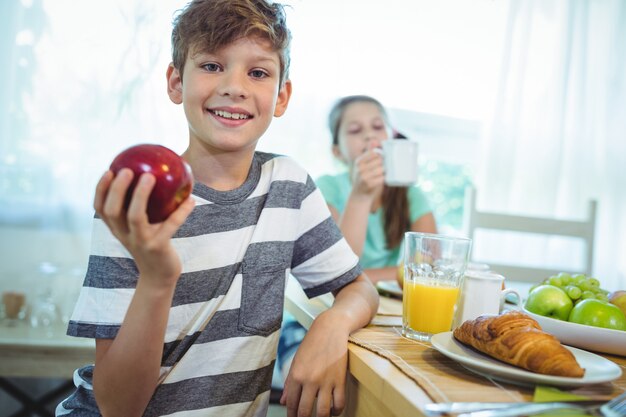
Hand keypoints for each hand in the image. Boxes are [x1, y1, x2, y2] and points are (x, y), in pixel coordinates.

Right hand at [93, 169, 194, 287]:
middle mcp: (124, 235)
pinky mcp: (158, 247)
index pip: (100, 208)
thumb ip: (143, 208)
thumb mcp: (141, 228)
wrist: (159, 276)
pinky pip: (170, 225)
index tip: (108, 170)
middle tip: (127, 170)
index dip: (101, 189)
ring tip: (150, 177)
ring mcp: (140, 242)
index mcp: (117, 229)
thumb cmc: (152, 245)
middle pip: (112, 211)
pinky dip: (181, 212)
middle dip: (117, 189)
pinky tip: (191, 200)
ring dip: (141, 195)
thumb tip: (156, 176)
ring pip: (135, 217)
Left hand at [280, 310, 349, 416]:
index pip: (292, 404)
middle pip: (305, 412)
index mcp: (296, 375)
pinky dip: (337, 411)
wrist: (330, 328)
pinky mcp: (340, 379)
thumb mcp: (296, 361)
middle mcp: (310, 380)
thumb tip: (285, 402)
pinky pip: (339, 403)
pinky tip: (334, 411)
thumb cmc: (311, 344)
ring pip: (323, 412)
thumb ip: (290, 383)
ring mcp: (326, 381)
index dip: (292, 416)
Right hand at [350, 149, 383, 199]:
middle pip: (380, 160)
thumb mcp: (363, 165)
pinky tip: (382, 180)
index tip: (383, 159)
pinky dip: (384, 179)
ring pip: (382, 168)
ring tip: (382, 174)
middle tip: (383, 168)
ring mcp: (364, 176)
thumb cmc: (364, 178)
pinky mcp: (369, 184)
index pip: (374, 153)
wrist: (359, 195)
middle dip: (384, 164)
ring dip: (385, 171)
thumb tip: (374, 141)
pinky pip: (382, 177)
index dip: (381, 156)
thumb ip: (369, 153)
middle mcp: (360, 168)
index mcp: (358, 161)